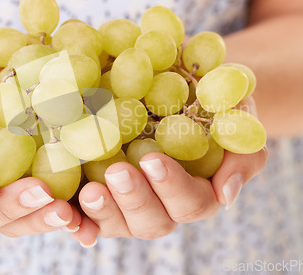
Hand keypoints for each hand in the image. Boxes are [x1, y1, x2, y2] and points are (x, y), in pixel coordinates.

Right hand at [0, 46, 80, 238]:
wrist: (5, 71)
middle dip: (7, 210)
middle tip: (40, 192)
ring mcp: (3, 196)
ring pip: (13, 224)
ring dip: (38, 220)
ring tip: (66, 209)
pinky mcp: (37, 192)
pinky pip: (46, 214)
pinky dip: (67, 221)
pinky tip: (85, 217)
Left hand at [69, 97, 267, 243]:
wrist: (179, 81)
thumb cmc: (213, 99)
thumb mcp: (238, 112)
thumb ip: (242, 151)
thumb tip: (226, 196)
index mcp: (196, 189)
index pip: (191, 201)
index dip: (172, 186)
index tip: (153, 160)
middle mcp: (161, 203)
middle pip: (152, 221)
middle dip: (134, 200)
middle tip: (117, 173)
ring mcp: (128, 201)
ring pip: (117, 222)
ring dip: (102, 211)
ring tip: (89, 192)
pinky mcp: (99, 190)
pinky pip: (85, 213)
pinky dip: (74, 217)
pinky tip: (60, 209)